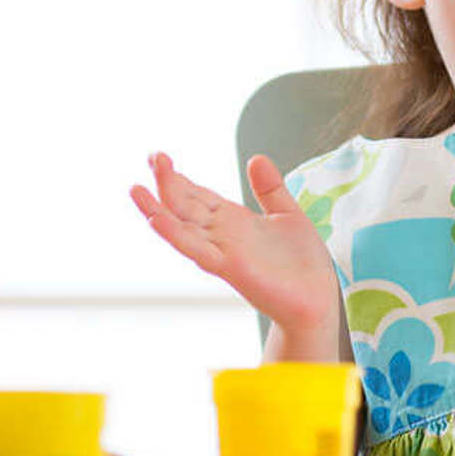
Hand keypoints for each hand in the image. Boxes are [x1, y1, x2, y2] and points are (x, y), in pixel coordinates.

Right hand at [129, 152, 339, 335]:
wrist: (318, 299)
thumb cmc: (302, 263)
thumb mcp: (287, 213)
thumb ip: (269, 188)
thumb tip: (256, 158)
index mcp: (233, 221)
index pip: (197, 196)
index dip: (178, 178)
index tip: (158, 158)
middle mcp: (222, 235)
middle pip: (185, 206)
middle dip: (167, 183)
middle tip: (153, 156)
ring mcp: (223, 251)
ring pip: (182, 228)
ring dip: (158, 209)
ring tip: (136, 189)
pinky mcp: (230, 267)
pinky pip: (198, 250)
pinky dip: (176, 235)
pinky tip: (157, 219)